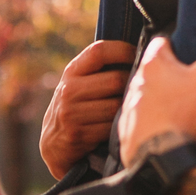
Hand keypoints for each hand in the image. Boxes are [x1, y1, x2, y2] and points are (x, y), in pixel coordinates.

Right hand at [38, 40, 134, 177]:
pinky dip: (120, 126)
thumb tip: (138, 54)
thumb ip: (98, 70)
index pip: (99, 51)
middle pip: (115, 80)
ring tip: (133, 108)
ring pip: (116, 106)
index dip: (123, 50)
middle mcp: (69, 90)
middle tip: (143, 88)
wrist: (52, 144)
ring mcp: (72, 113)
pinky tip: (121, 125)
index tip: (138, 54)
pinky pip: (111, 127)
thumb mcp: (78, 83)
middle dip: (133, 84)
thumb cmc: (75, 107)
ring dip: (128, 108)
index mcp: (71, 72)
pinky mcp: (79, 134)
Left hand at [118, 27, 195, 168]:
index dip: (176, 45)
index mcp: (153, 64)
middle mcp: (137, 82)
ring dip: (159, 97)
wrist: (159, 160)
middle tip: (189, 82)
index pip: (161, 42)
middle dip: (169, 73)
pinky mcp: (128, 129)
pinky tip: (167, 128)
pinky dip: (152, 120)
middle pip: (154, 69)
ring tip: (180, 107)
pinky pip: (141, 118)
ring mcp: (130, 106)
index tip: (189, 53)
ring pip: (147, 94)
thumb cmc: (180, 116)